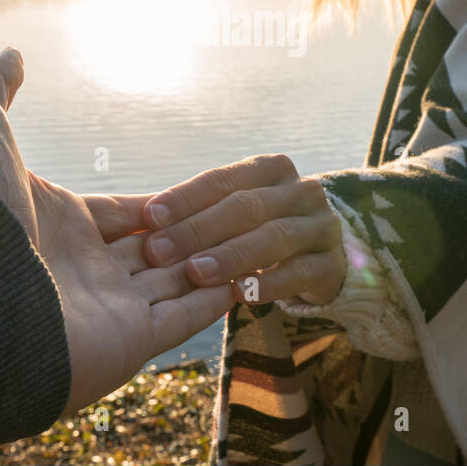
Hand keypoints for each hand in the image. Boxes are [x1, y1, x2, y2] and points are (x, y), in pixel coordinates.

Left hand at [0, 49, 236, 417]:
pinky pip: (186, 319)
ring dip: (212, 260)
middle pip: (154, 248)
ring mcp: (106, 309)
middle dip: (192, 233)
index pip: (124, 213)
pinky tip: (250, 277)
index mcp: (55, 223)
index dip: (159, 203)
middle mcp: (81, 269)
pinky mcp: (128, 342)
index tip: (201, 192)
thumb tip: (10, 50)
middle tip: (238, 214)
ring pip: (177, 281)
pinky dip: (218, 300)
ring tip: (260, 241)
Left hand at [140, 154, 345, 306]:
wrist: (316, 260)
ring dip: (230, 256)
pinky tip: (239, 296)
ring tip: (194, 274)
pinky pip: (299, 273)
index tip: (149, 217)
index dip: (185, 197)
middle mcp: (301, 191)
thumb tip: (135, 217)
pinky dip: (268, 283)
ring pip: (273, 237)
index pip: (223, 179)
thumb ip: (197, 210)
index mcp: (270, 169)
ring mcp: (321, 227)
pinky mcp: (331, 265)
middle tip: (159, 251)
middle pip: (246, 207)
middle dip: (199, 229)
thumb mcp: (233, 211)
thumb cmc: (256, 232)